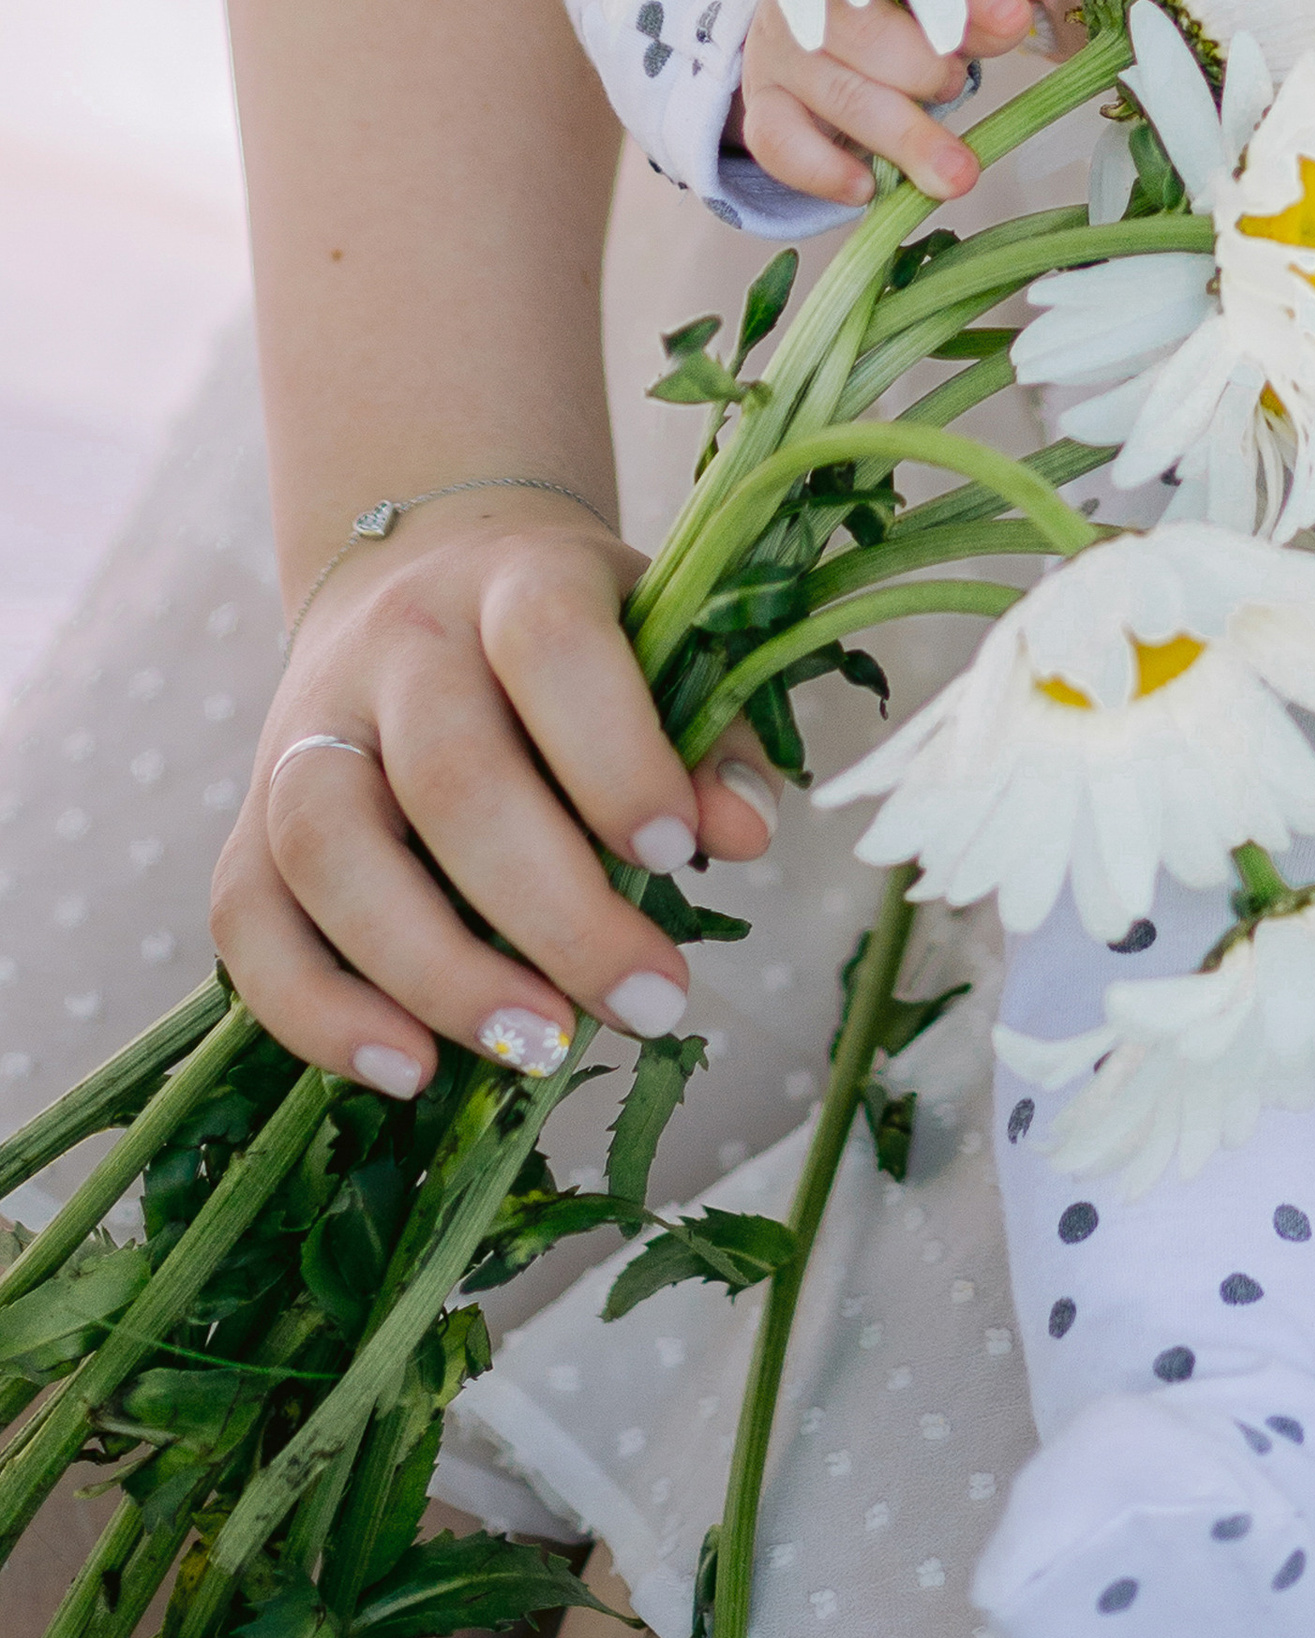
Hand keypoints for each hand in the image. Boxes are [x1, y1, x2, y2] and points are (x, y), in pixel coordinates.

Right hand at [213, 496, 784, 1095]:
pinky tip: (407, 1071)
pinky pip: (247, 917)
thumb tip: (744, 831)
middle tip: (650, 1002)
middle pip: (449, 776)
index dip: (614, 753)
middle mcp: (398, 643)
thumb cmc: (569, 637)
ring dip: (435, 970)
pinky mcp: (251, 812)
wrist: (420, 567)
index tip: (676, 851)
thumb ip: (710, 729)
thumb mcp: (658, 638)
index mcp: (517, 579)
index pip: (552, 646)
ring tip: (539, 1050)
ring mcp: (308, 725)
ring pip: (329, 848)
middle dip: (555, 910)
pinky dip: (315, 1010)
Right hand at [731, 0, 1032, 207]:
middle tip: (956, 86)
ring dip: (904, 136)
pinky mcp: (762, 101)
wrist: (812, 26)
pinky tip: (865, 188)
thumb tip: (1010, 19)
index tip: (1011, 18)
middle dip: (926, 71)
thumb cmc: (895, 5)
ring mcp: (779, 44)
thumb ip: (976, 4)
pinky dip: (824, 171)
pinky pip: (779, 141)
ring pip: (838, 93)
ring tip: (956, 175)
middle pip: (865, 30)